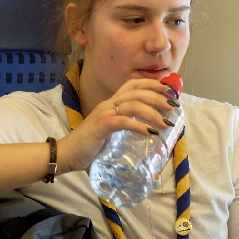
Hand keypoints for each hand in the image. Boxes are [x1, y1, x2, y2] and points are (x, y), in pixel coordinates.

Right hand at [56, 79, 174, 172]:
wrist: (66, 154)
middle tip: (172, 107)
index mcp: (111, 103)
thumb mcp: (111, 132)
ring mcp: (104, 113)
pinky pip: (123, 121)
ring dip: (152, 112)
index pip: (133, 84)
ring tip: (165, 123)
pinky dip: (139, 126)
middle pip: (137, 92)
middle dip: (158, 97)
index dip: (152, 84)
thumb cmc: (89, 145)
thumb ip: (125, 128)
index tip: (169, 90)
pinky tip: (150, 133)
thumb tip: (148, 134)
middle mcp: (108, 104)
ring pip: (133, 104)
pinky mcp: (101, 126)